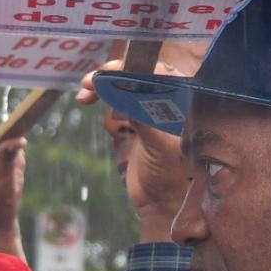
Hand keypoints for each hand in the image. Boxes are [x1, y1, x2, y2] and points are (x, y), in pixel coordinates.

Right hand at [78, 58, 190, 243]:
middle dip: (113, 73)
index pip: (159, 71)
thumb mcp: (160, 144)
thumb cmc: (172, 175)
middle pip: (139, 73)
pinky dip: (101, 95)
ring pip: (125, 83)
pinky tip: (86, 98)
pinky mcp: (136, 120)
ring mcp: (152, 108)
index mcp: (186, 102)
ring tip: (84, 91)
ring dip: (102, 83)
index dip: (133, 67)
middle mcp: (171, 100)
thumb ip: (146, 114)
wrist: (162, 204)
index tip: (109, 71)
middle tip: (90, 80)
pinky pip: (117, 98)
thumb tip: (128, 86)